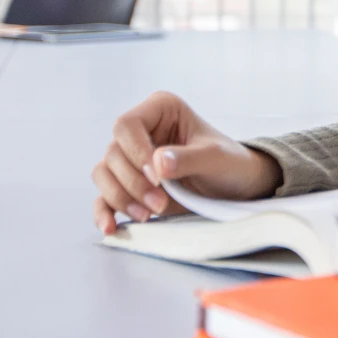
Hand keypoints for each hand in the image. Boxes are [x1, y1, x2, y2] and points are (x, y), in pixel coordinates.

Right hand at [90, 91, 282, 234]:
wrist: (235, 186)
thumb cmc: (229, 162)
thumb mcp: (216, 158)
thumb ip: (189, 158)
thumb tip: (158, 162)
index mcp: (161, 109)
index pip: (127, 125)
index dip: (136, 152)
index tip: (157, 177)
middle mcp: (141, 130)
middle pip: (113, 153)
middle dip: (133, 183)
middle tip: (160, 203)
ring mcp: (131, 158)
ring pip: (104, 174)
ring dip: (121, 198)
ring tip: (148, 215)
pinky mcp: (128, 184)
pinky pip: (103, 196)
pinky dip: (104, 212)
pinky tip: (111, 228)